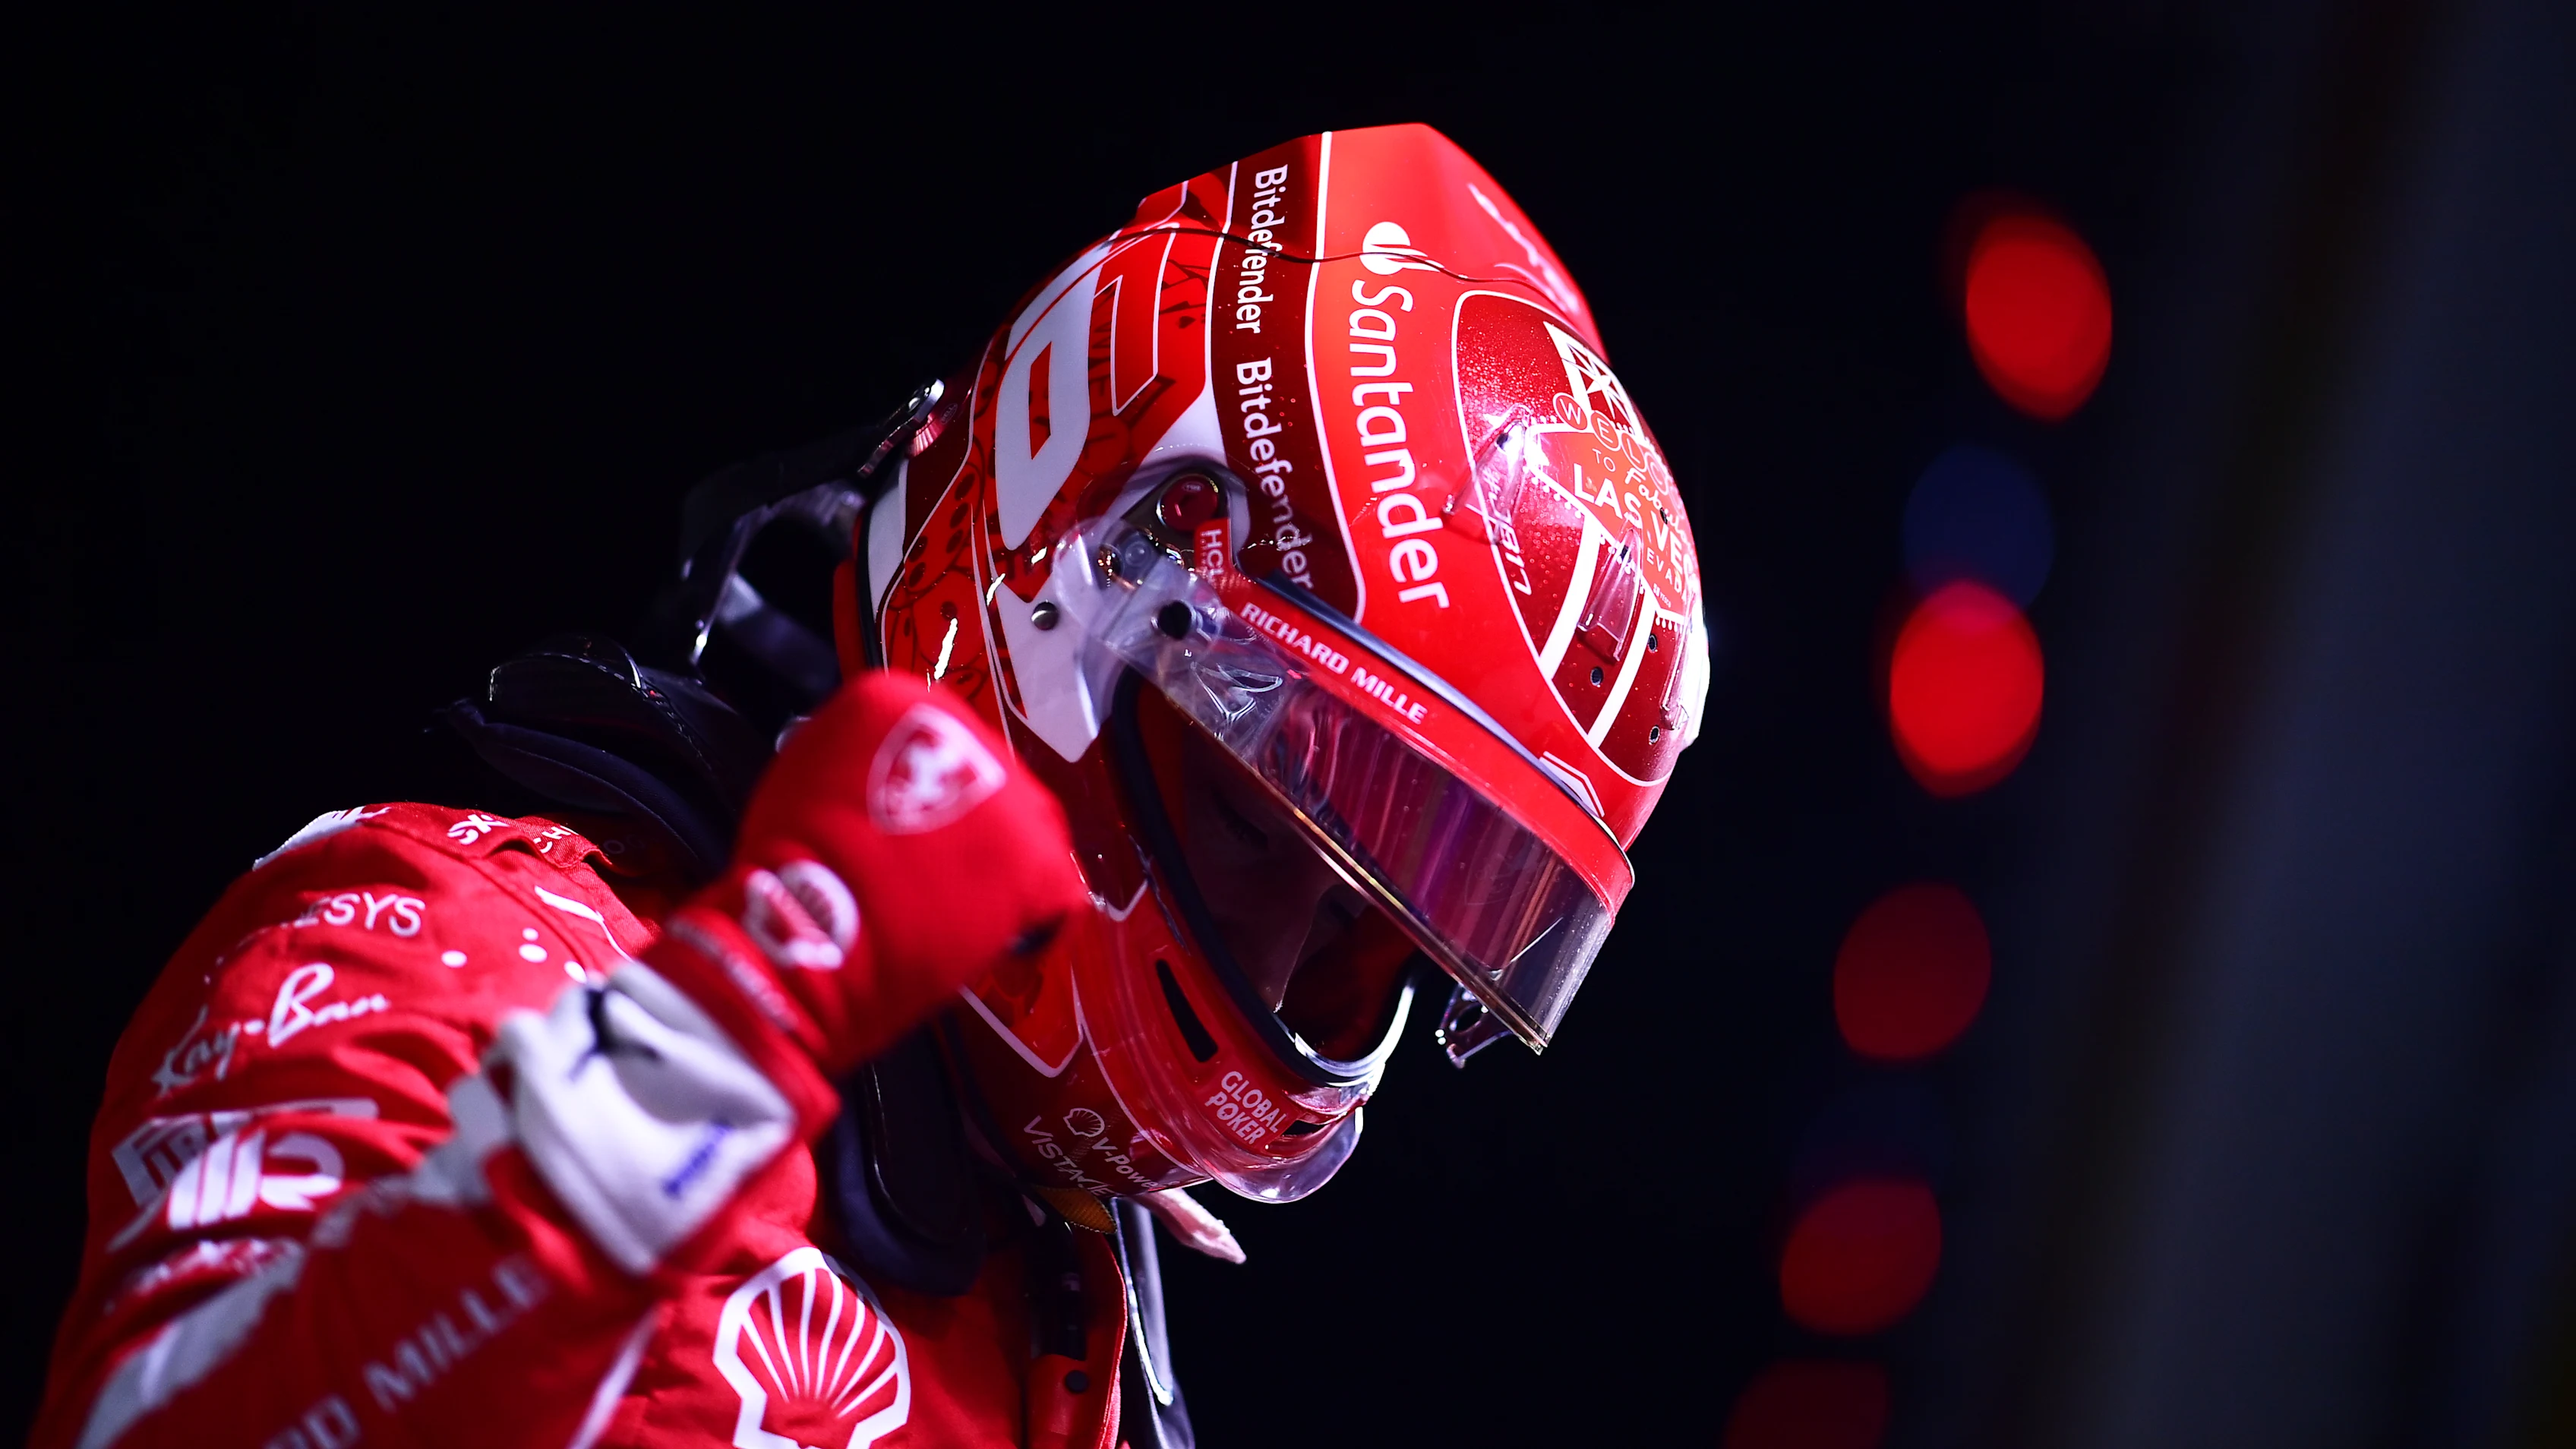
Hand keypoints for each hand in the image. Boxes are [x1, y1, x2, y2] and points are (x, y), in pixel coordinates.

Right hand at [649, 672, 1087, 1079]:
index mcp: (898, 698)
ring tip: (959, 910)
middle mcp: (965, 731)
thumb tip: (874, 780)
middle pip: (989, 780)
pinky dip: (1035, 922)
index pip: (938, 739)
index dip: (929, 792)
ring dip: (1002, 871)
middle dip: (973, 830)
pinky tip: (997, 938)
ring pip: (1028, 830)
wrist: (804, 927)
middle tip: (940, 874)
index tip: (917, 824)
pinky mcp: (1038, 855)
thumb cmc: (789, 869)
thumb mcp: (803, 775)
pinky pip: (1057, 892)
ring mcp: (1009, 793)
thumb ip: (855, 762)